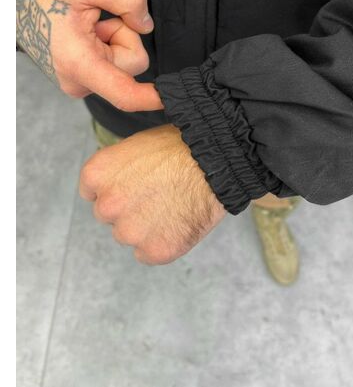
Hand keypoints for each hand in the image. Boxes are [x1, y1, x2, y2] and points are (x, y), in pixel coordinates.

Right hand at [16, 0, 161, 110]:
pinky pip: (112, 62)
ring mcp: (79, 81)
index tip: (171, 99)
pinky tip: (86, 31)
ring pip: (124, 62)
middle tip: (97, 17)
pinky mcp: (81, 77)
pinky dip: (107, 42)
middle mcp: (79, 81)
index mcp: (79, 63)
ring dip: (114, 37)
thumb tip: (146, 26)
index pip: (124, 94)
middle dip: (124, 34)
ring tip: (88, 22)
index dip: (151, 98)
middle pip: (132, 64)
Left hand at [79, 124, 226, 263]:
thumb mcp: (138, 142)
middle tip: (156, 194)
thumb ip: (117, 166)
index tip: (132, 185)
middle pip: (108, 215)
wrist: (217, 162)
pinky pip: (149, 253)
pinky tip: (178, 222)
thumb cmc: (182, 146)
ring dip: (144, 227)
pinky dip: (162, 242)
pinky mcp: (155, 250)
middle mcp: (107, 205)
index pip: (91, 192)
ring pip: (128, 235)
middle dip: (127, 208)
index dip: (114, 187)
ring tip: (171, 206)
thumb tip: (115, 177)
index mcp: (98, 174)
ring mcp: (131, 231)